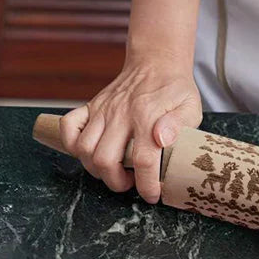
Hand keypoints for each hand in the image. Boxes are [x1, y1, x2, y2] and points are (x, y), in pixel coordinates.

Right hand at [59, 53, 201, 202]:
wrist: (156, 63)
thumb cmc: (174, 91)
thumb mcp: (190, 106)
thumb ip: (179, 124)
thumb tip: (162, 138)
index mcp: (147, 117)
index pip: (143, 161)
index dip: (146, 186)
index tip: (152, 195)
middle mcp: (120, 115)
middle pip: (104, 160)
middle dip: (115, 181)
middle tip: (129, 182)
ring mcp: (102, 111)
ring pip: (84, 149)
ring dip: (95, 169)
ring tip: (113, 169)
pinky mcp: (91, 107)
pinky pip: (68, 127)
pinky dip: (71, 144)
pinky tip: (88, 152)